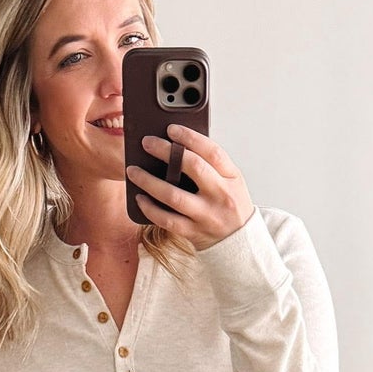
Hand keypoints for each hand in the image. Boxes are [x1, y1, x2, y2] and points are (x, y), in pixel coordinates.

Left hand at [126, 123, 255, 251]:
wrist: (239, 242)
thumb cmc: (230, 206)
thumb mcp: (231, 182)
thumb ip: (212, 165)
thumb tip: (178, 145)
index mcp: (231, 178)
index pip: (212, 151)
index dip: (190, 137)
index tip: (171, 129)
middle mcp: (220, 195)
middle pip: (193, 167)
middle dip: (166, 151)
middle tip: (147, 143)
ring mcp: (206, 215)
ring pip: (174, 195)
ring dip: (149, 181)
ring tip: (133, 171)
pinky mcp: (193, 232)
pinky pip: (167, 220)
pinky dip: (150, 208)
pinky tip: (139, 198)